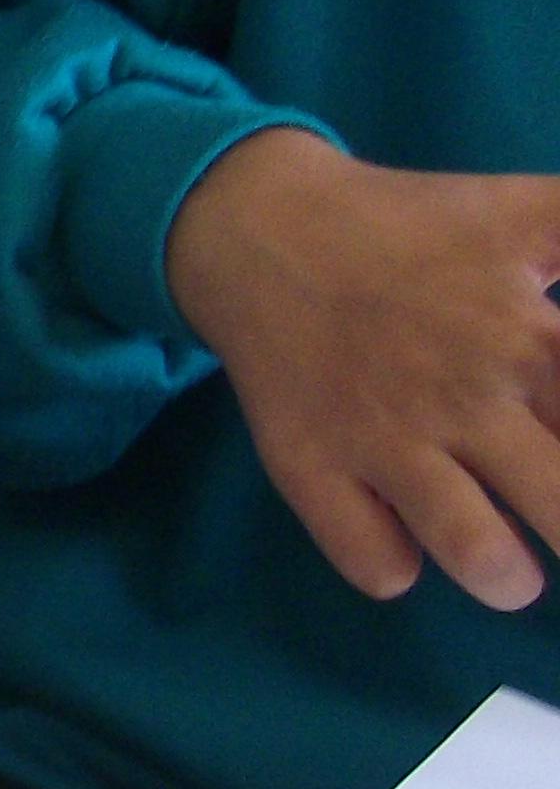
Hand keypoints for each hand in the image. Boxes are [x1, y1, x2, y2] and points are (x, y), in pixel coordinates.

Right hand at [165, 126, 559, 607]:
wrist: (259, 229)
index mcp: (528, 338)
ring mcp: (385, 438)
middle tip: (558, 514)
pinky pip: (369, 558)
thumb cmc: (412, 228)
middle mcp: (464, 397)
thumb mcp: (529, 213)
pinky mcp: (311, 465)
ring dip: (506, 574)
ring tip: (511, 569)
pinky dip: (396, 568)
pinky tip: (406, 544)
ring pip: (474, 548)